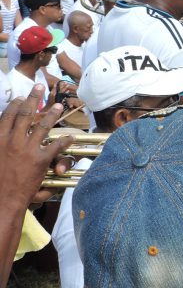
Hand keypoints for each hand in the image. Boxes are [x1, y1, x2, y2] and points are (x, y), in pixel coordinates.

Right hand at [0, 87, 73, 212]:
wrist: (1, 200)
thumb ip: (0, 143)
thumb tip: (3, 134)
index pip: (7, 116)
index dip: (15, 105)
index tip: (20, 98)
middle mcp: (12, 141)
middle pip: (25, 114)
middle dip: (33, 99)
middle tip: (40, 87)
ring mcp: (27, 149)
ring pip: (42, 126)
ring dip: (52, 114)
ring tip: (59, 106)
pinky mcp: (41, 160)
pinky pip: (56, 146)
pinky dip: (65, 140)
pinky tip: (71, 136)